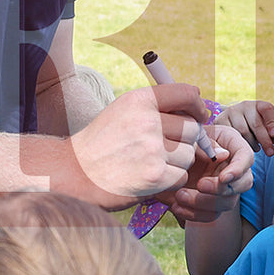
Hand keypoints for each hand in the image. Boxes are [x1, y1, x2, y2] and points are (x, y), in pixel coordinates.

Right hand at [65, 83, 208, 207]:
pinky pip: (181, 176)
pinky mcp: (154, 175)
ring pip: (189, 155)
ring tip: (153, 163)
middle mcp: (147, 121)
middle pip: (192, 129)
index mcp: (140, 100)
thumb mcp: (122, 111)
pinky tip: (151, 178)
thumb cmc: (102, 142)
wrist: (74, 172)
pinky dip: (170, 180)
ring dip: (177, 163)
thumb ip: (156, 106)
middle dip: (185, 140)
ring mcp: (151, 149)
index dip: (198, 106)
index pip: (186, 94)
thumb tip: (197, 106)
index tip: (199, 115)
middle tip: (167, 148)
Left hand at [166, 123, 253, 224]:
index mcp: (232, 145)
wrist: (166, 155)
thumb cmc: (181, 138)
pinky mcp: (212, 203)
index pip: (246, 157)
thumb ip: (206, 142)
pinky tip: (176, 207)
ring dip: (204, 203)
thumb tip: (223, 155)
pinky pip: (210, 215)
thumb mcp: (191, 134)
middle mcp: (234, 168)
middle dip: (221, 189)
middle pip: (243, 184)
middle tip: (199, 185)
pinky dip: (194, 214)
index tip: (223, 178)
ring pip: (227, 203)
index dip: (238, 170)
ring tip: (179, 195)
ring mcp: (225, 188)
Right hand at [215, 100, 273, 155]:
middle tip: (270, 153)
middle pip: (256, 123)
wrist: (230, 122)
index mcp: (258, 105)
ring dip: (251, 144)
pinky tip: (241, 148)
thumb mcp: (264, 126)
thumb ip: (272, 132)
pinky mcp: (220, 120)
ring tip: (255, 149)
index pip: (267, 109)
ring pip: (243, 131)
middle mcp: (244, 105)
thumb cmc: (252, 127)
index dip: (272, 122)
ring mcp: (231, 112)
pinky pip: (230, 135)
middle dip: (265, 140)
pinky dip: (237, 144)